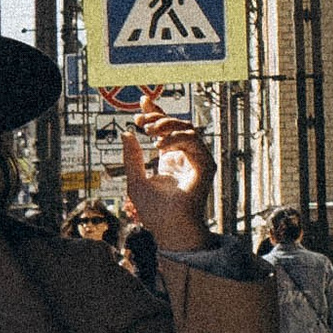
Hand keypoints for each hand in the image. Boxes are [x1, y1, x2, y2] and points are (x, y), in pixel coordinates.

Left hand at [122, 106, 213, 252]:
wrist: (170, 230)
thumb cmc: (154, 213)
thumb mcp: (135, 181)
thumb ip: (132, 158)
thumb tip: (126, 133)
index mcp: (170, 159)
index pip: (165, 130)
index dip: (156, 113)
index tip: (142, 102)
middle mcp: (185, 158)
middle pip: (177, 125)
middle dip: (159, 117)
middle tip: (141, 120)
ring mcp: (196, 161)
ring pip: (188, 130)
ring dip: (168, 125)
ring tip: (150, 130)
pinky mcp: (206, 167)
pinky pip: (196, 143)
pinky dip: (178, 139)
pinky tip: (160, 145)